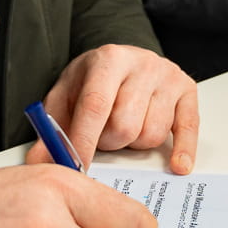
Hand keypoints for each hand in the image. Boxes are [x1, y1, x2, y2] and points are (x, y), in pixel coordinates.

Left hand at [30, 44, 197, 174]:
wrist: (119, 61)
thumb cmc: (90, 83)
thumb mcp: (64, 98)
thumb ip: (51, 130)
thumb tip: (39, 163)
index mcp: (107, 59)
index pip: (96, 105)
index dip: (84, 140)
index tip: (76, 168)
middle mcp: (142, 63)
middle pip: (125, 125)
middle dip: (110, 143)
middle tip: (102, 137)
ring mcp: (167, 76)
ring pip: (152, 135)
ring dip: (135, 144)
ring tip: (126, 128)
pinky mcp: (187, 90)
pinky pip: (187, 129)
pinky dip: (182, 150)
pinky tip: (177, 165)